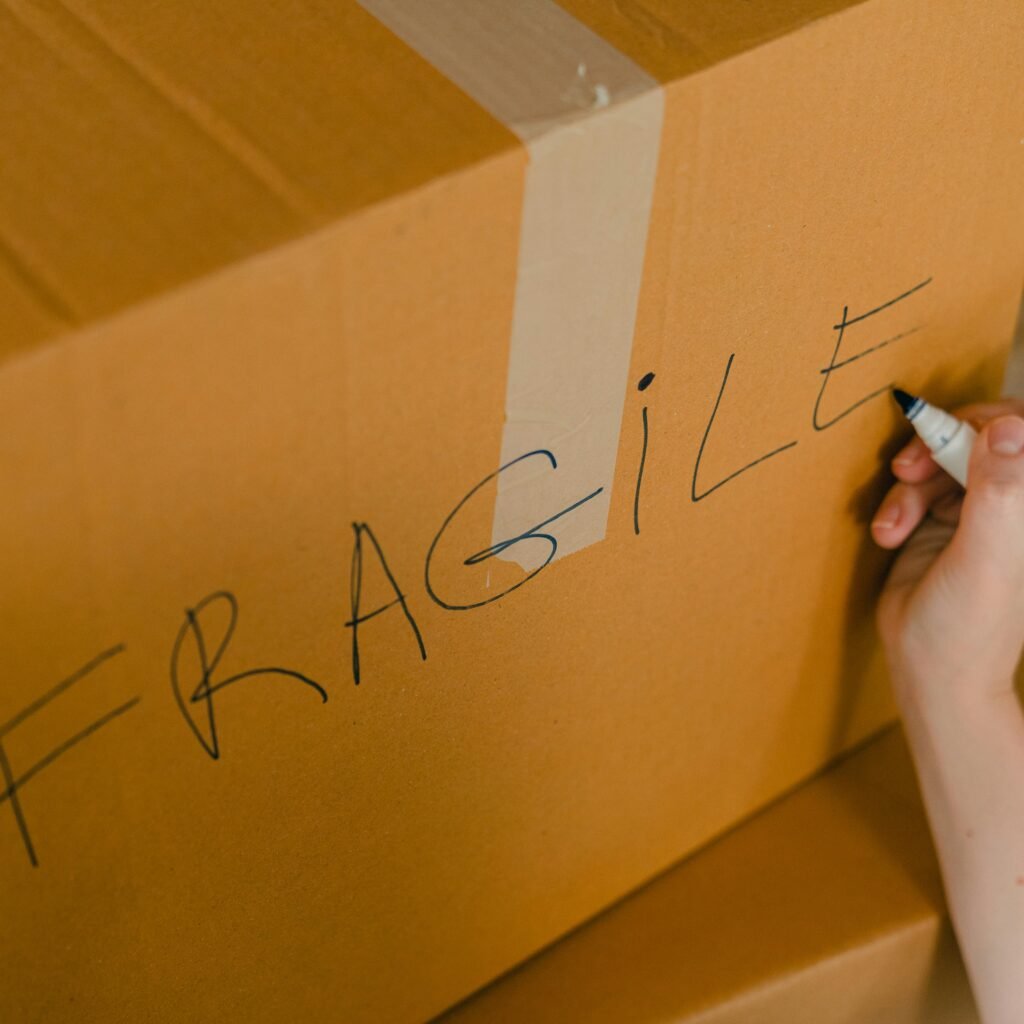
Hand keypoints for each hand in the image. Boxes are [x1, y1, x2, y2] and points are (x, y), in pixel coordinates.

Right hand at [872, 399, 1023, 700]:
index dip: (994, 420)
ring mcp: (978, 512)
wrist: (932, 671)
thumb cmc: (970, 628)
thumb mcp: (986, 556)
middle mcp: (1014, 506)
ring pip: (942, 461)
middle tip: (908, 466)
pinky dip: (896, 506)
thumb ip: (1000, 491)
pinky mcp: (942, 523)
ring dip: (909, 487)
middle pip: (980, 439)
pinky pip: (916, 488)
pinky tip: (888, 534)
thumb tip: (1007, 427)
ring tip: (892, 524)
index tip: (954, 428)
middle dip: (939, 447)